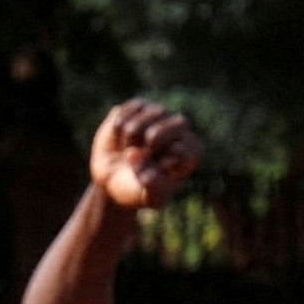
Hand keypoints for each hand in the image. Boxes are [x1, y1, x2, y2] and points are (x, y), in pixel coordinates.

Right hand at [85, 100, 201, 211]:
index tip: (155, 171)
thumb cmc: (139, 189)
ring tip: (129, 151)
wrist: (113, 180)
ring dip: (128, 142)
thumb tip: (135, 155)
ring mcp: (158, 114)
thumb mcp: (150, 197)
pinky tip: (120, 138)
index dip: (160, 163)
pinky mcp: (136, 106)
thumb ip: (152, 184)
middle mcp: (179, 128)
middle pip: (163, 131)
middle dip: (144, 149)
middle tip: (138, 159)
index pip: (182, 149)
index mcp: (190, 151)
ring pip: (138, 123)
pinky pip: (122, 113)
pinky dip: (116, 129)